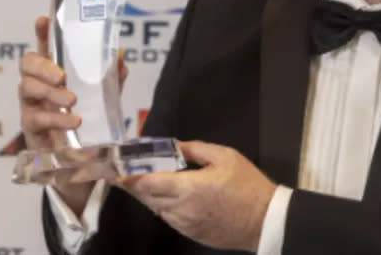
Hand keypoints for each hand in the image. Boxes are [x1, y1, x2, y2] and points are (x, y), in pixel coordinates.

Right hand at [18, 16, 128, 213]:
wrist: (86, 157)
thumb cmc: (90, 117)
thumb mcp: (106, 94)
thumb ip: (113, 74)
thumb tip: (119, 54)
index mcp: (56, 69)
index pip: (46, 46)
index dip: (43, 33)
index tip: (43, 20)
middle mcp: (39, 83)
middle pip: (27, 64)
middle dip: (43, 66)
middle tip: (62, 75)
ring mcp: (31, 104)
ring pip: (26, 88)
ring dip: (49, 93)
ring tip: (72, 101)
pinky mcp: (31, 128)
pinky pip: (36, 118)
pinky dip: (56, 119)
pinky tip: (74, 121)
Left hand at [117, 141, 276, 251]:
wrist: (265, 219)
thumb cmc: (247, 185)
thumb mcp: (225, 156)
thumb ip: (195, 149)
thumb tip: (174, 146)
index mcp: (188, 187)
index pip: (148, 183)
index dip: (129, 177)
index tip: (115, 170)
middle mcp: (181, 209)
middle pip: (147, 197)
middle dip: (134, 186)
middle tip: (124, 174)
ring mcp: (185, 224)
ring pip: (157, 209)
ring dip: (149, 196)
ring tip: (146, 182)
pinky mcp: (191, 233)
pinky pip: (170, 219)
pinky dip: (164, 207)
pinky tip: (169, 197)